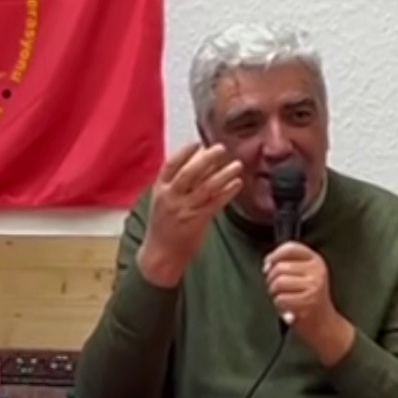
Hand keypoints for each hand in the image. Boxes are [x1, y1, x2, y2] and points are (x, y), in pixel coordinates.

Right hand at [136, 143, 242, 286]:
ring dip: (223, 174)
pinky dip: (227, 192)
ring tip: (237, 165)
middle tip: (221, 148)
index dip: (184, 152)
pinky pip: (215, 203)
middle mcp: (171, 198)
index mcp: (160, 190)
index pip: (170, 166)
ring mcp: (184, 210)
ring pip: (206, 188)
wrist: (160, 254)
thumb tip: (198, 162)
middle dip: (206, 159)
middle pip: (189, 173)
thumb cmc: (163, 225)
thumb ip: (177, 183)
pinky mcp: (197, 221)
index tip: (198, 142)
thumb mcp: (163, 200)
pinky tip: (237, 184)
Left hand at [264, 242, 355, 364]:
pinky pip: (280, 298)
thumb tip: (267, 264)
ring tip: (283, 299)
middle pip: (280, 267)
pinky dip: (279, 305)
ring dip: (274, 293)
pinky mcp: (307, 301)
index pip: (290, 247)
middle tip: (277, 291)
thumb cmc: (308, 300)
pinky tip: (288, 309)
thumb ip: (287, 265)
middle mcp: (317, 270)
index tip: (268, 266)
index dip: (274, 255)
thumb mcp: (304, 276)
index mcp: (316, 260)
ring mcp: (314, 285)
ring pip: (278, 282)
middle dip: (271, 280)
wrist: (324, 325)